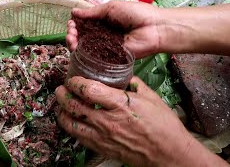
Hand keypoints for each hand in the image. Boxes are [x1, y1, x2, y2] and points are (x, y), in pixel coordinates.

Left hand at [55, 76, 227, 165]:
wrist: (168, 154)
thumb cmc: (163, 126)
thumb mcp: (152, 98)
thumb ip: (135, 84)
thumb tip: (125, 76)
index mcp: (120, 104)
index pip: (88, 90)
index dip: (76, 82)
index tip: (73, 79)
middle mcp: (107, 121)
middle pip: (74, 106)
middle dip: (62, 95)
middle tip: (61, 89)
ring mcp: (103, 136)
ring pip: (71, 124)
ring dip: (62, 112)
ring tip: (61, 105)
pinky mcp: (102, 148)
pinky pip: (78, 137)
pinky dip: (70, 127)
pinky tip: (71, 121)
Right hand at [66, 1, 161, 57]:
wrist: (153, 28)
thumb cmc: (135, 14)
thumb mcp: (111, 8)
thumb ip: (93, 12)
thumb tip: (74, 12)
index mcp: (103, 22)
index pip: (85, 26)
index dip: (75, 25)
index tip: (71, 23)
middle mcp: (102, 36)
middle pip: (82, 38)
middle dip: (72, 34)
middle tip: (70, 32)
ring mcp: (105, 48)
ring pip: (85, 48)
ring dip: (73, 43)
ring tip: (71, 38)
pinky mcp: (109, 59)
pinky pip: (93, 57)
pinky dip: (82, 54)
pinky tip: (76, 48)